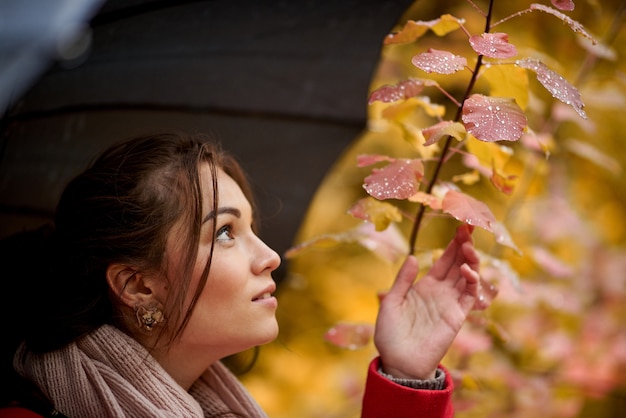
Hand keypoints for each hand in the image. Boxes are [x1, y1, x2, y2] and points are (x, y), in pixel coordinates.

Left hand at [373, 224, 479, 379]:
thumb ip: (403, 280)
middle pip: (458, 264)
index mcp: (424, 286)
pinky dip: (471, 282)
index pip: (444, 261)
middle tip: (469, 227)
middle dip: (465, 246)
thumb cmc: (390, 334)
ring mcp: (450, 304)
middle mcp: (441, 292)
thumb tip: (412, 257)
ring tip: (468, 246)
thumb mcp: (391, 302)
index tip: (460, 226)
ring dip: (470, 261)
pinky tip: (467, 270)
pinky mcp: (457, 317)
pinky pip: (468, 297)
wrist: (398, 362)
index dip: (453, 245)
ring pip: (467, 277)